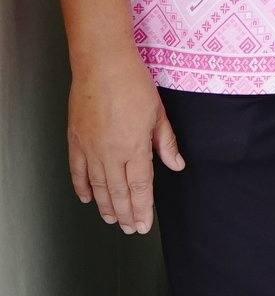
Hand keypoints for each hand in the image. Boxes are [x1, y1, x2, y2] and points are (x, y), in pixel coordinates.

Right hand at [67, 47, 183, 233]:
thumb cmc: (133, 83)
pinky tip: (88, 198)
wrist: (102, 66)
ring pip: (99, 187)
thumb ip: (166, 142)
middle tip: (131, 229)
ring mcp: (91, 149)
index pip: (140, 187)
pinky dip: (82, 187)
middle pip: (119, 192)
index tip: (144, 224)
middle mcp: (110, 153)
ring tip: (113, 219)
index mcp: (134, 147)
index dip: (143, 209)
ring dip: (106, 206)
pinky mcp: (76, 142)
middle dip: (126, 214)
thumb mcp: (159, 112)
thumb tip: (177, 164)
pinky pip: (78, 172)